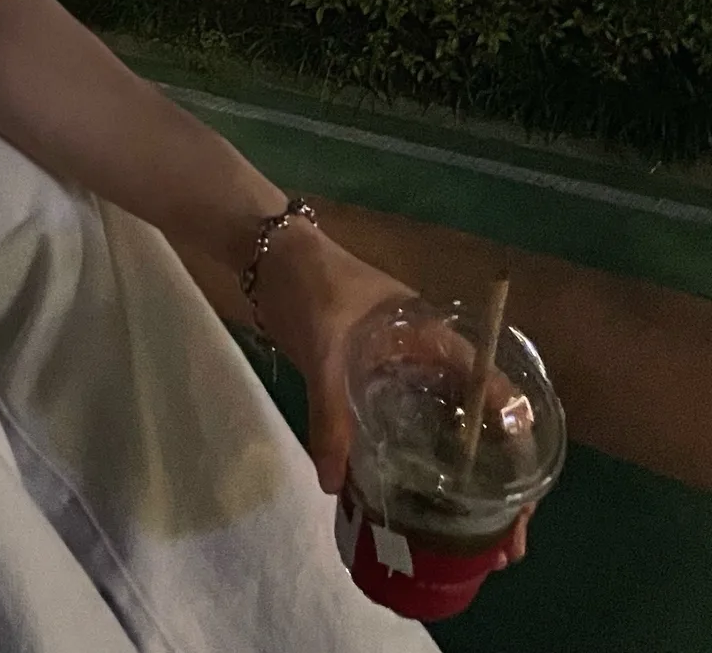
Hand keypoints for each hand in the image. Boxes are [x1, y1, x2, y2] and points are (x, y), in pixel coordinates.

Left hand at [250, 227, 529, 563]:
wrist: (269, 258)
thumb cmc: (310, 285)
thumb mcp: (323, 348)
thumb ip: (329, 412)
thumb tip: (333, 483)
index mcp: (432, 334)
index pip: (489, 385)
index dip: (514, 436)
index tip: (525, 489)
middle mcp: (427, 356)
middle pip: (475, 419)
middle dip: (495, 476)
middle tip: (505, 536)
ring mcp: (402, 371)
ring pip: (444, 427)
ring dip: (459, 476)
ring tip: (474, 535)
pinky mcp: (374, 383)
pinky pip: (407, 427)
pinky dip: (416, 462)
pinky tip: (416, 502)